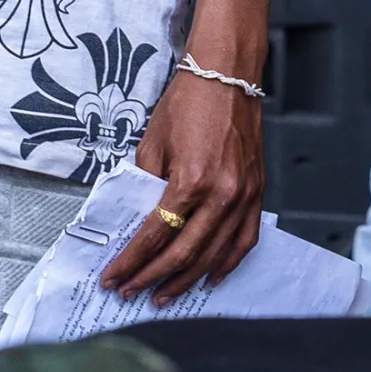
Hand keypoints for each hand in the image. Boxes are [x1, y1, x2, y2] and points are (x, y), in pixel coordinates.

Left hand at [98, 73, 263, 305]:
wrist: (226, 76)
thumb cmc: (188, 102)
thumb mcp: (152, 143)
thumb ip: (145, 186)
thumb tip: (136, 220)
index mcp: (190, 181)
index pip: (155, 235)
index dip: (131, 261)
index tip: (113, 277)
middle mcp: (222, 194)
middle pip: (183, 254)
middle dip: (151, 278)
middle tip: (131, 292)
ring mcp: (244, 197)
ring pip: (214, 255)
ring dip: (186, 280)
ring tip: (164, 295)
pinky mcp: (257, 194)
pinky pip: (244, 241)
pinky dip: (227, 264)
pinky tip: (210, 278)